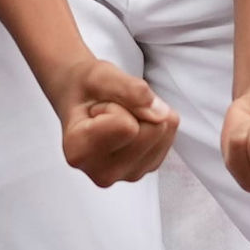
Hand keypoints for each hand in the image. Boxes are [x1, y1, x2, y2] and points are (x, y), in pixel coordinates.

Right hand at [40, 51, 176, 186]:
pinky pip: (169, 135)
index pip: (127, 127)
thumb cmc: (84, 88)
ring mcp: (127, 175)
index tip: (98, 107)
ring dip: (146, 115)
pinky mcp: (146, 168)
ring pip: (164, 133)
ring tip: (118, 116)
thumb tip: (160, 114)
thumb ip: (128, 89)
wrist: (81, 98)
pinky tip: (130, 125)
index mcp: (79, 151)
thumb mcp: (98, 75)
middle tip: (111, 108)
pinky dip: (154, 121)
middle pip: (153, 130)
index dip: (118, 104)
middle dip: (136, 109)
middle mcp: (102, 173)